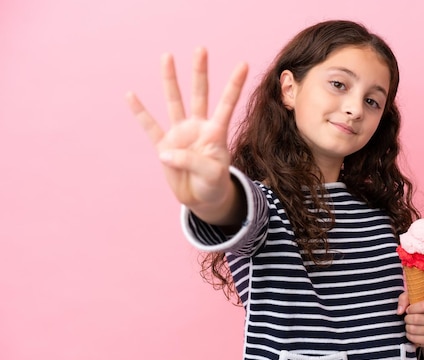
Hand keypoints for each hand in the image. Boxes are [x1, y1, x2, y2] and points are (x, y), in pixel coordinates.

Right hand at [126, 48, 247, 222]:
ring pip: (174, 102)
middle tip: (201, 49)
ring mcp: (180, 134)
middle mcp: (198, 127)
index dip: (234, 85)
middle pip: (199, 94)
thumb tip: (166, 153)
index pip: (226, 104)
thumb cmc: (214, 184)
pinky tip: (131, 95)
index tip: (244, 64)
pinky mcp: (164, 147)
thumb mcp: (211, 175)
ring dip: (170, 80)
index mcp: (216, 132)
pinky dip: (140, 112)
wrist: (203, 199)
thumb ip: (191, 162)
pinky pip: (150, 127)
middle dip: (200, 72)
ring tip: (167, 56)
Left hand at [397, 293, 423, 346]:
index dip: (412, 308)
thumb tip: (400, 312)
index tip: (408, 309)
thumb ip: (404, 299)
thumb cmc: (418, 306)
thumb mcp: (411, 297)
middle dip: (408, 318)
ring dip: (408, 327)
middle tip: (407, 318)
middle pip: (418, 319)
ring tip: (409, 324)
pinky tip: (410, 333)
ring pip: (416, 330)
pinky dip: (410, 336)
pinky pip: (418, 340)